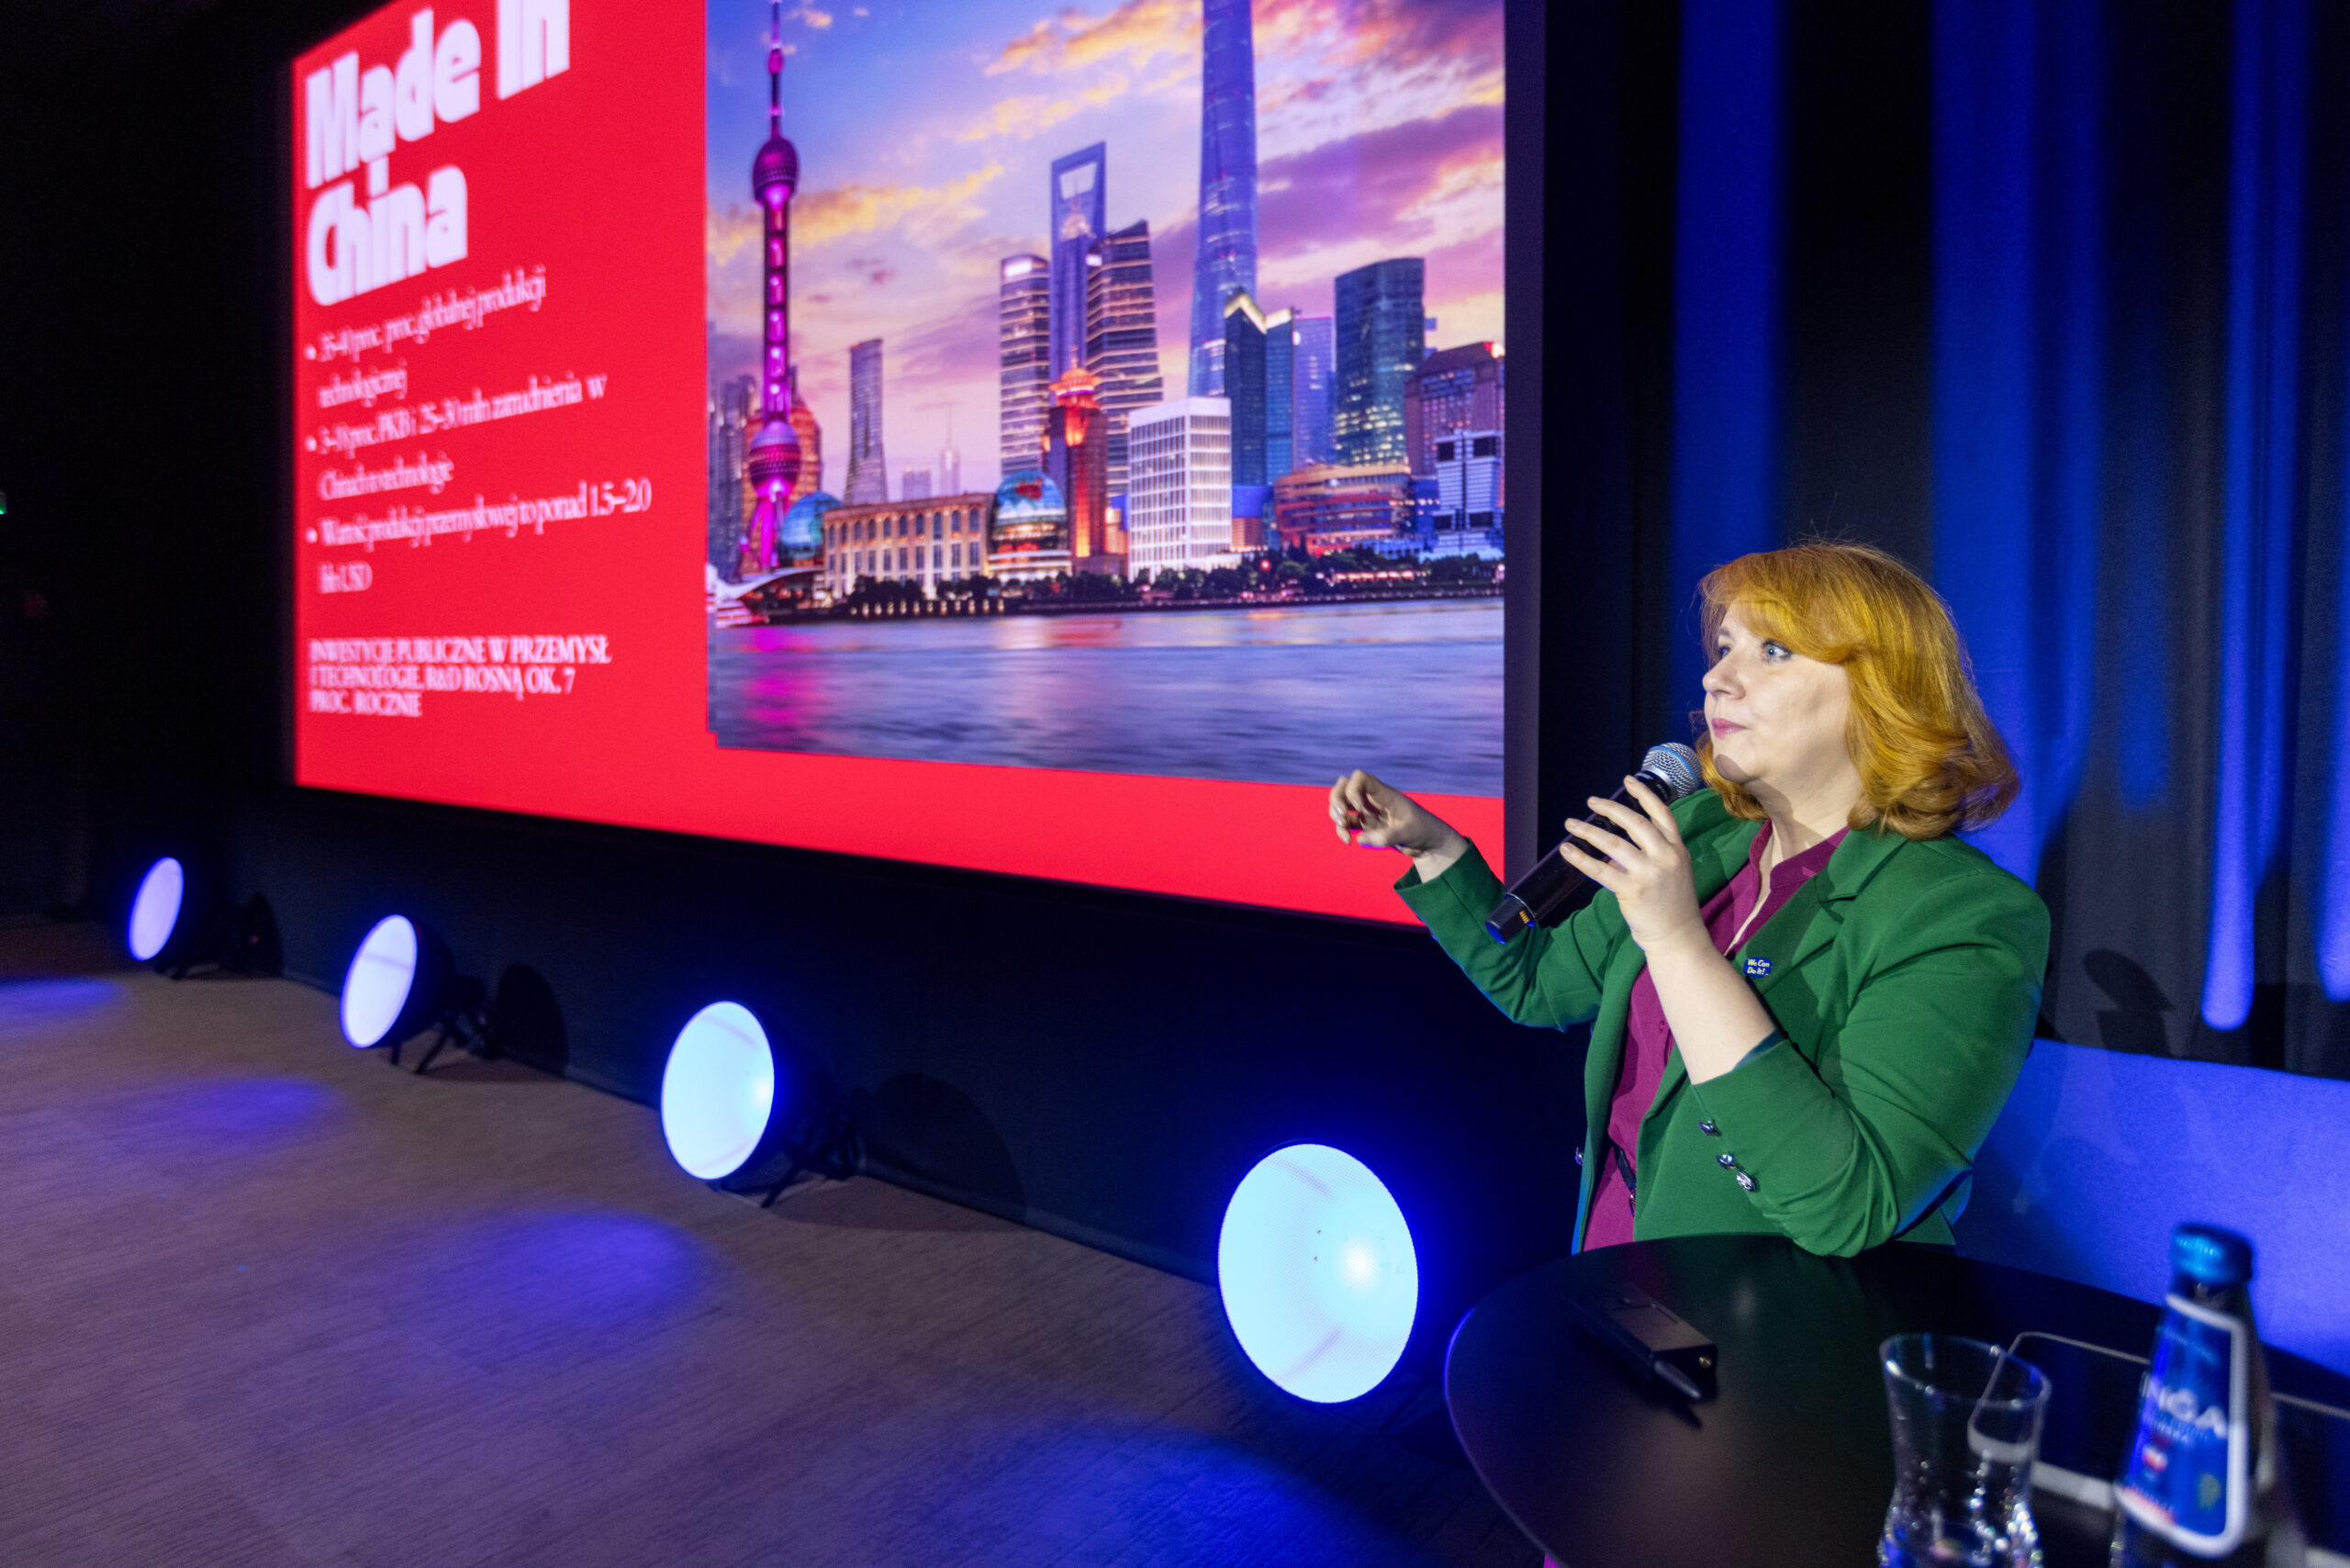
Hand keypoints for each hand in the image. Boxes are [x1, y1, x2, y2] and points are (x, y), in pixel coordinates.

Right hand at [1328, 769, 1465, 868]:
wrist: (1427, 842)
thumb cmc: (1422, 831)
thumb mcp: (1408, 833)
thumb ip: (1386, 837)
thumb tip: (1360, 838)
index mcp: (1384, 794)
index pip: (1360, 777)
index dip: (1352, 790)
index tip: (1360, 809)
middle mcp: (1373, 799)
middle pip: (1343, 785)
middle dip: (1336, 800)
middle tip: (1342, 818)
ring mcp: (1367, 810)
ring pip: (1340, 802)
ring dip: (1336, 816)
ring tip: (1345, 834)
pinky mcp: (1365, 823)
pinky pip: (1345, 821)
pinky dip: (1341, 830)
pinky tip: (1349, 841)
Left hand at [1556, 776, 1705, 953]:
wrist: (1678, 935)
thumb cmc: (1672, 902)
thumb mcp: (1672, 870)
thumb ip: (1650, 852)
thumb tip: (1614, 843)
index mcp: (1677, 849)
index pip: (1662, 814)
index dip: (1644, 795)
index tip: (1627, 780)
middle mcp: (1665, 857)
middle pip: (1635, 823)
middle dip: (1611, 809)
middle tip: (1591, 802)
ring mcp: (1649, 873)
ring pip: (1613, 844)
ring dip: (1588, 831)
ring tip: (1570, 823)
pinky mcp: (1632, 890)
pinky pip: (1600, 870)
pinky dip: (1581, 858)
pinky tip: (1567, 850)